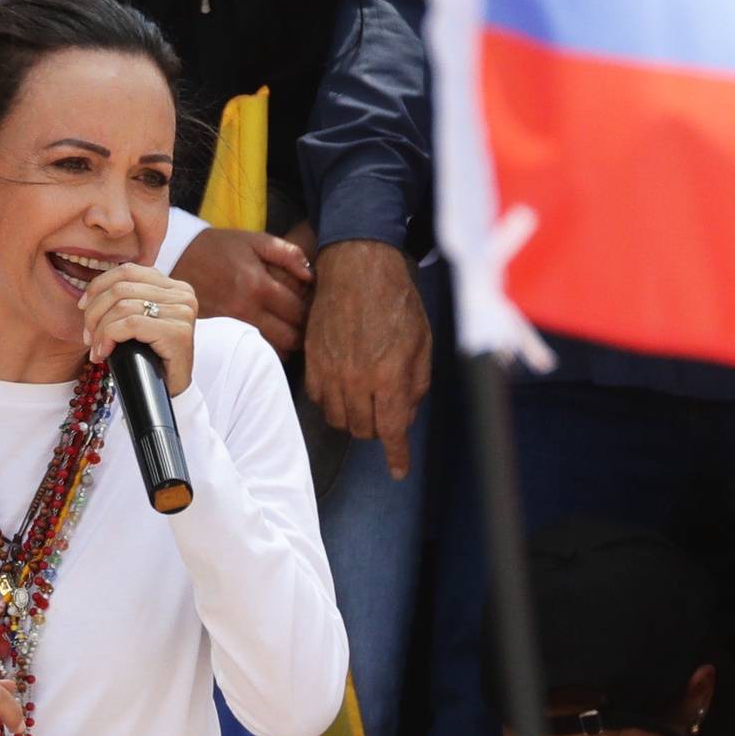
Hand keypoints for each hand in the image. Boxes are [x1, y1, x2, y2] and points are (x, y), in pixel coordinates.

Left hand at [80, 263, 199, 395]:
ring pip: (122, 307)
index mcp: (173, 286)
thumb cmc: (150, 357)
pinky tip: (104, 353)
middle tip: (87, 336)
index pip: (128, 270)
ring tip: (95, 348)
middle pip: (122, 288)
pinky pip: (130, 324)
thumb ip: (127, 300)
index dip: (99, 286)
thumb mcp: (138, 321)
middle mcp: (183, 294)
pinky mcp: (178, 332)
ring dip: (99, 329)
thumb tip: (91, 292)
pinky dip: (108, 338)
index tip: (82, 307)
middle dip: (95, 312)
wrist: (170, 392)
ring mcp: (182, 312)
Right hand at [169, 227, 312, 354]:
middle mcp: (246, 309)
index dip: (312, 310)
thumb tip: (311, 275)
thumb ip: (287, 253)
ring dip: (287, 343)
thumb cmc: (219, 248)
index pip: (298, 310)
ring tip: (289, 329)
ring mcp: (232, 325)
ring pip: (273, 350)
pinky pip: (253, 350)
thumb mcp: (254, 240)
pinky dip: (268, 348)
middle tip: (304, 322)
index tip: (312, 304)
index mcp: (258, 285)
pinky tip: (270, 335)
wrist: (177, 257)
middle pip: (289, 337)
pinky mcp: (222, 334)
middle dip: (303, 332)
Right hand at [304, 240, 430, 478]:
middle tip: (386, 416)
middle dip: (378, 430)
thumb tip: (406, 413)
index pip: (392, 430)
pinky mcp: (312, 359)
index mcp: (389, 375)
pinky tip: (343, 389)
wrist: (358, 265)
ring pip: (338, 418)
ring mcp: (330, 370)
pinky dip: (332, 402)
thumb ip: (416, 383)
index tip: (398, 470)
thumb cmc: (396, 299)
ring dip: (354, 419)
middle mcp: (357, 378)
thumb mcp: (422, 341)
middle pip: (363, 429)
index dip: (396, 455)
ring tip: (365, 403)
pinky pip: (318, 398)